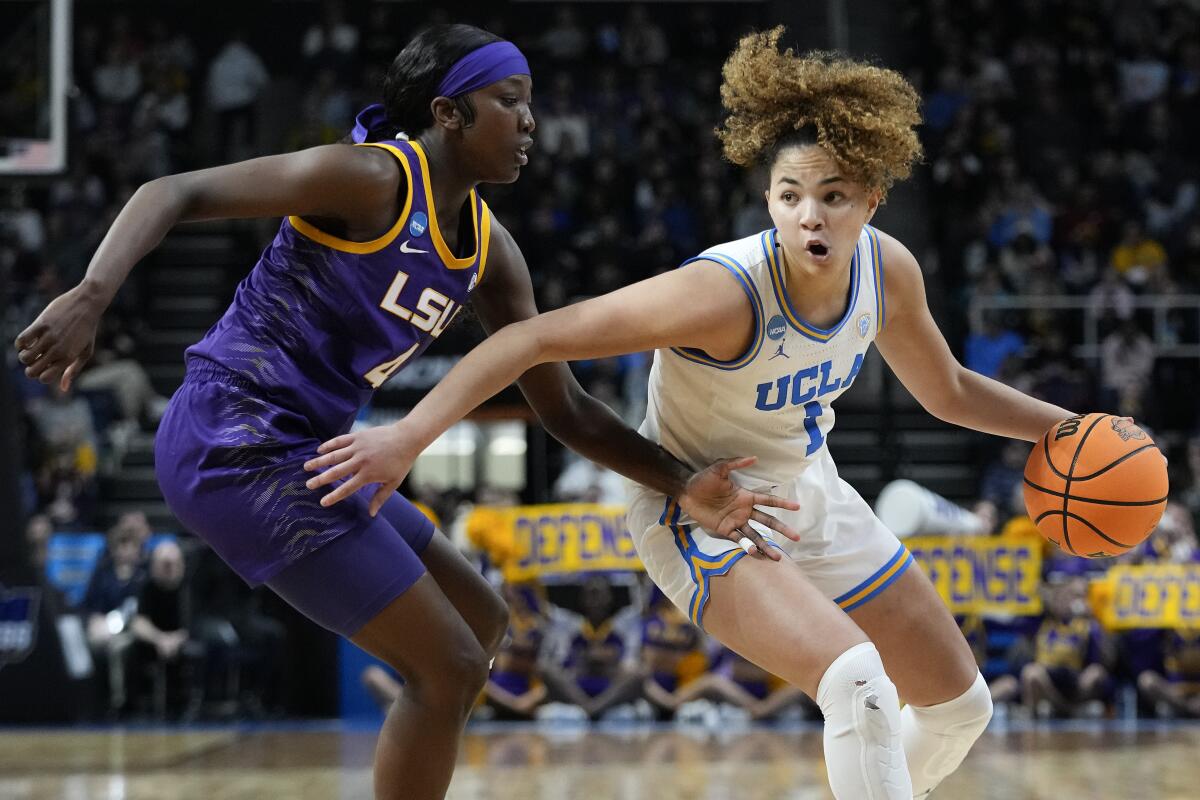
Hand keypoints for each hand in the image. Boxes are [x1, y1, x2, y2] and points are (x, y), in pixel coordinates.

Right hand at [14, 284, 105, 389]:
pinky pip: (21, 340)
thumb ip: (73, 370)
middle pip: (32, 371)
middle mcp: (58, 349)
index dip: (41, 375)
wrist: (88, 303)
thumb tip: (63, 389)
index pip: (45, 378)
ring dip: (24, 356)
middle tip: (36, 359)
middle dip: (30, 368)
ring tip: (32, 348)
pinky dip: (20, 344)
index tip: (45, 366)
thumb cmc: (87, 329)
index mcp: (68, 358)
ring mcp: (49, 337)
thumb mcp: (85, 351)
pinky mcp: (41, 324)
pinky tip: (28, 340)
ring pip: (24, 357)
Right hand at [303, 423, 418, 515]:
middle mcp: (360, 461)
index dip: (334, 496)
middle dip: (320, 479)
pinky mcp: (357, 436)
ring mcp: (358, 448)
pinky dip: (328, 445)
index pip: (347, 488)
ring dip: (319, 461)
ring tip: (306, 466)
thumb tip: (371, 514)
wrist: (407, 438)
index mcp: (368, 474)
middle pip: (336, 472)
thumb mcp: (393, 482)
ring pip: (334, 456)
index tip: (323, 502)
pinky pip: (339, 441)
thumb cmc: (401, 462)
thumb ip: (380, 497)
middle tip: (308, 485)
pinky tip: (319, 450)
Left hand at [677, 456, 800, 561]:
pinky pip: (739, 540)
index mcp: (746, 496)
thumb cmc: (703, 479)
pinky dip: (747, 547)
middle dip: (782, 529)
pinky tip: (755, 553)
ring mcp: (735, 522)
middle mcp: (744, 511)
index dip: (782, 503)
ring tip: (777, 557)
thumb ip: (736, 463)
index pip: (768, 501)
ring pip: (755, 536)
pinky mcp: (725, 530)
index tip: (797, 507)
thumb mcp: (719, 468)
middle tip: (797, 537)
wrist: (686, 492)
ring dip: (766, 545)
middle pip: (767, 521)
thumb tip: (754, 457)